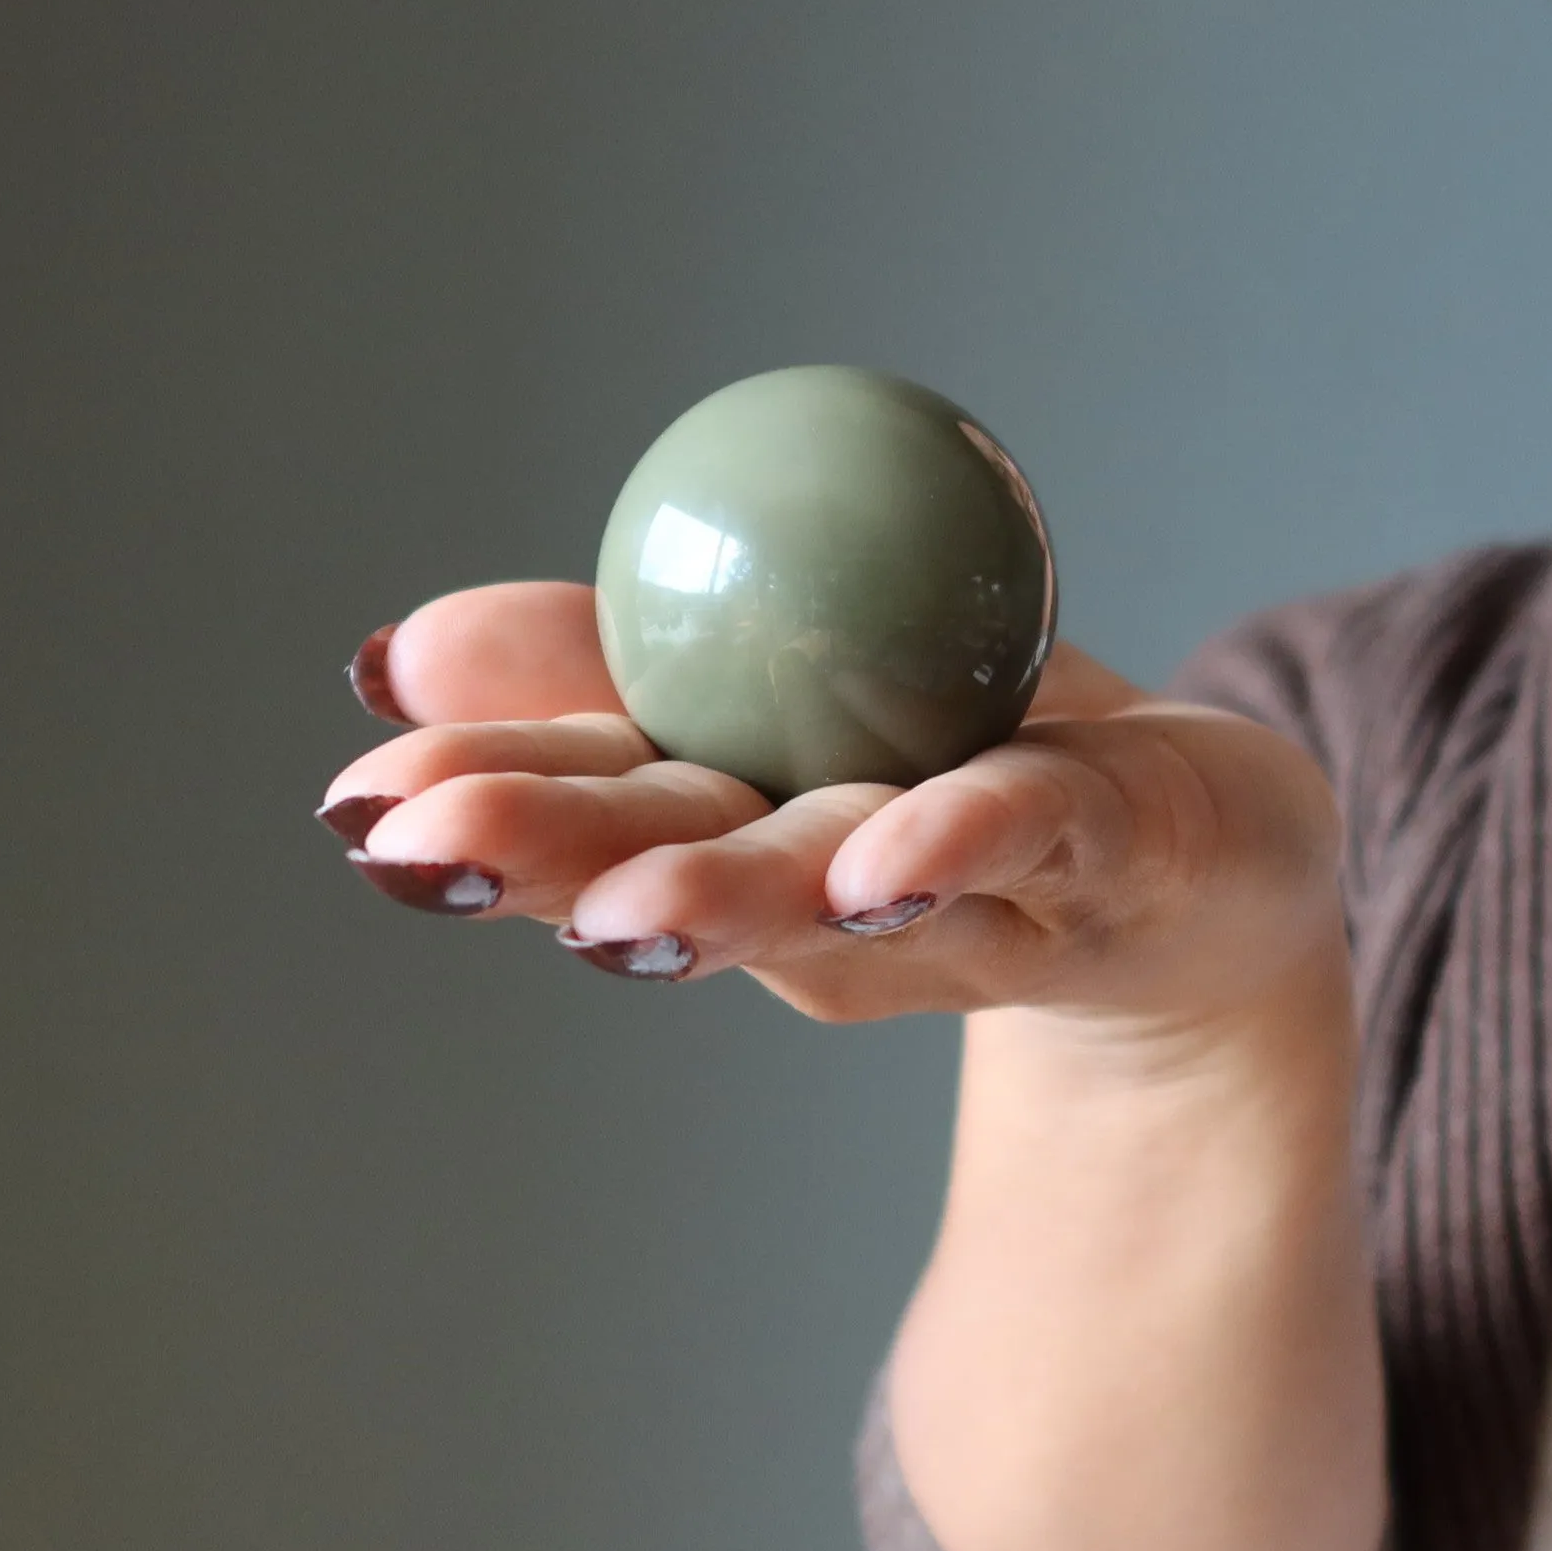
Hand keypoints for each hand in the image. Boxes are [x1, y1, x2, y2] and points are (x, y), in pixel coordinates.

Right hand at [317, 581, 1344, 1028]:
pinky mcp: (1110, 859)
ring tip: (627, 907)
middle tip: (422, 853)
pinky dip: (953, 840)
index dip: (476, 799)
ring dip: (730, 890)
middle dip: (556, 857)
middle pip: (687, 860)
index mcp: (745, 817)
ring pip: (838, 884)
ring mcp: (973, 891)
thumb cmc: (966, 759)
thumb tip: (405, 643)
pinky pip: (1031, 837)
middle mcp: (835, 884)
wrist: (1198, 878)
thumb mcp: (783, 676)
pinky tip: (883, 858)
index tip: (353, 800)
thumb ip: (608, 659)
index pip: (594, 798)